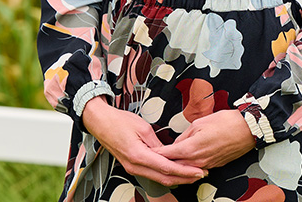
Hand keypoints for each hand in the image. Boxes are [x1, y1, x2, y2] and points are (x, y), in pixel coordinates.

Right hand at [82, 98, 205, 186]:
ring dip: (176, 178)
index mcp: (139, 155)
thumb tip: (169, 152)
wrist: (100, 123)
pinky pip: (151, 174)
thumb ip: (157, 143)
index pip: (167, 168)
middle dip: (184, 178)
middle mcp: (135, 166)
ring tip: (192, 174)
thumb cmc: (120, 122)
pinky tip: (175, 171)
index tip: (198, 171)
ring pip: (158, 179)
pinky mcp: (132, 167)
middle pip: (164, 178)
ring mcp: (132, 168)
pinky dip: (166, 175)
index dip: (184, 171)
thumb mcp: (143, 127)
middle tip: (200, 174)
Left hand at [158, 110, 257, 169]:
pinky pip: (196, 168)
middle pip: (174, 166)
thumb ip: (185, 134)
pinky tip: (185, 162)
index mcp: (191, 148)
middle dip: (163, 162)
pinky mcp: (214, 166)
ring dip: (175, 166)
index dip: (155, 153)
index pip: (167, 154)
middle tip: (153, 157)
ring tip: (166, 161)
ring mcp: (206, 165)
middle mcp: (197, 160)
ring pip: (185, 169)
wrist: (246, 130)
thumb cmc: (226, 122)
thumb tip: (178, 142)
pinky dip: (188, 166)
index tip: (146, 151)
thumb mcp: (200, 122)